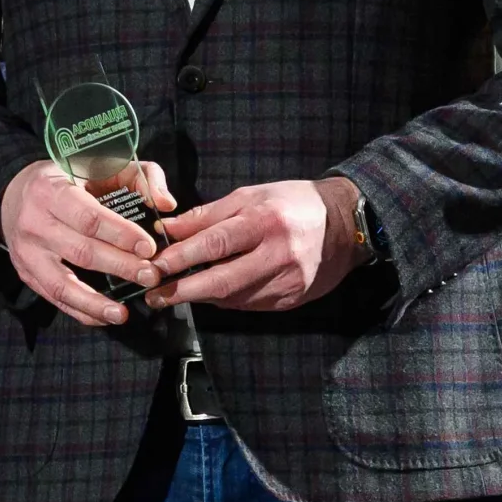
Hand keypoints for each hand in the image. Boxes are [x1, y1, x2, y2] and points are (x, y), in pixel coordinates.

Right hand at [0, 160, 173, 326]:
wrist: (14, 195)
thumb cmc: (69, 180)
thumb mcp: (100, 165)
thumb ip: (140, 177)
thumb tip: (167, 203)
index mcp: (52, 190)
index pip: (89, 217)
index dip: (121, 234)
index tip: (149, 247)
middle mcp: (35, 222)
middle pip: (81, 251)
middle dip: (120, 266)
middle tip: (150, 276)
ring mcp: (27, 252)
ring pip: (63, 283)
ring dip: (96, 302)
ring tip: (124, 313)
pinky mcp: (26, 273)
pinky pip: (55, 298)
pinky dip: (81, 311)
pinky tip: (105, 317)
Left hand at [144, 178, 360, 311]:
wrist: (346, 223)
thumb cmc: (293, 203)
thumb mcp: (251, 196)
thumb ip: (208, 215)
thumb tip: (169, 229)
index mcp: (265, 222)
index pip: (215, 243)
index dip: (181, 257)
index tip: (155, 266)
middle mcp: (278, 255)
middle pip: (222, 281)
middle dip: (183, 290)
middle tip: (154, 295)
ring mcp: (288, 282)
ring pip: (234, 298)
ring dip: (201, 297)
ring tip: (175, 293)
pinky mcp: (293, 300)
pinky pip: (250, 305)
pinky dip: (226, 300)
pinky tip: (211, 293)